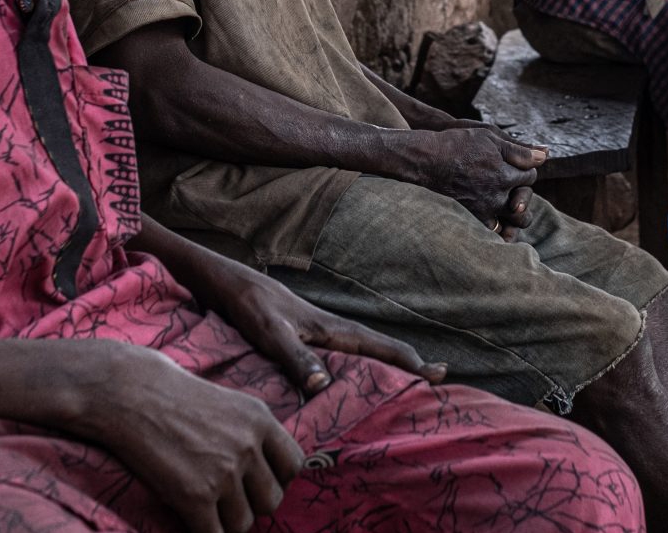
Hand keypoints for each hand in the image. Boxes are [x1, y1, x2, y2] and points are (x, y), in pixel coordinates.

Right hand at [67, 341, 305, 532]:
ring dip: (226, 521)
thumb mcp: (227, 402)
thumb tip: (266, 471)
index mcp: (259, 419)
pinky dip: (205, 532)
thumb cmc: (171, 395)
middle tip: (227, 497)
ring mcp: (223, 472)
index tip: (255, 480)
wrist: (128, 393)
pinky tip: (190, 518)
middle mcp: (248, 446)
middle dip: (251, 503)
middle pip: (272, 500)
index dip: (276, 478)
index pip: (294, 466)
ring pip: (244, 523)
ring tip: (205, 506)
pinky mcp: (194, 496)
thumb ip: (252, 433)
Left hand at [207, 269, 446, 392]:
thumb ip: (295, 357)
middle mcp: (334, 330)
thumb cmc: (248, 305)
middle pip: (383, 349)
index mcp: (334, 329)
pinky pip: (345, 356)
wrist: (227, 282)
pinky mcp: (306, 337)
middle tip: (436, 384)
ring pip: (366, 352)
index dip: (413, 363)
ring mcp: (321, 333)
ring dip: (388, 367)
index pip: (384, 347)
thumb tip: (324, 385)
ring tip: (406, 385)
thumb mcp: (269, 332)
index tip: (440, 376)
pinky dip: (361, 368)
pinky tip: (356, 380)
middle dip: (410, 366)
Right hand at [436, 120, 538, 238]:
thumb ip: (520, 150)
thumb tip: (545, 156)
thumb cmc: (458, 144)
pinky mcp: (474, 216)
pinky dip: (504, 229)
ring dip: (519, 214)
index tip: (517, 165)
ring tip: (515, 206)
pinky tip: (504, 224)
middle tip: (516, 184)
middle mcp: (497, 195)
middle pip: (526, 199)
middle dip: (525, 191)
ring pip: (516, 220)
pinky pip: (496, 230)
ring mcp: (485, 208)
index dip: (527, 169)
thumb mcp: (491, 138)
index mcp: (504, 174)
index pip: (530, 176)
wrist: (428, 159)